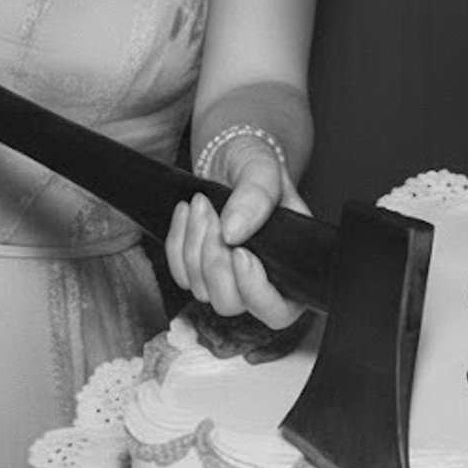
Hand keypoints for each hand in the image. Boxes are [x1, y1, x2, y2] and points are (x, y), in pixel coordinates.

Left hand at [166, 142, 307, 328]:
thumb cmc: (255, 165)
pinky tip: (187, 213)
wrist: (229, 157)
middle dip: (215, 261)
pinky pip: (179, 274)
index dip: (256, 291)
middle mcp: (260, 280)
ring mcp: (226, 279)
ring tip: (201, 204)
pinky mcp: (198, 272)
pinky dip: (177, 242)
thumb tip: (233, 232)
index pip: (279, 310)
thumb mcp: (263, 169)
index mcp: (290, 265)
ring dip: (195, 245)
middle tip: (214, 216)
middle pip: (232, 304)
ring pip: (201, 290)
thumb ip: (256, 196)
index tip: (240, 253)